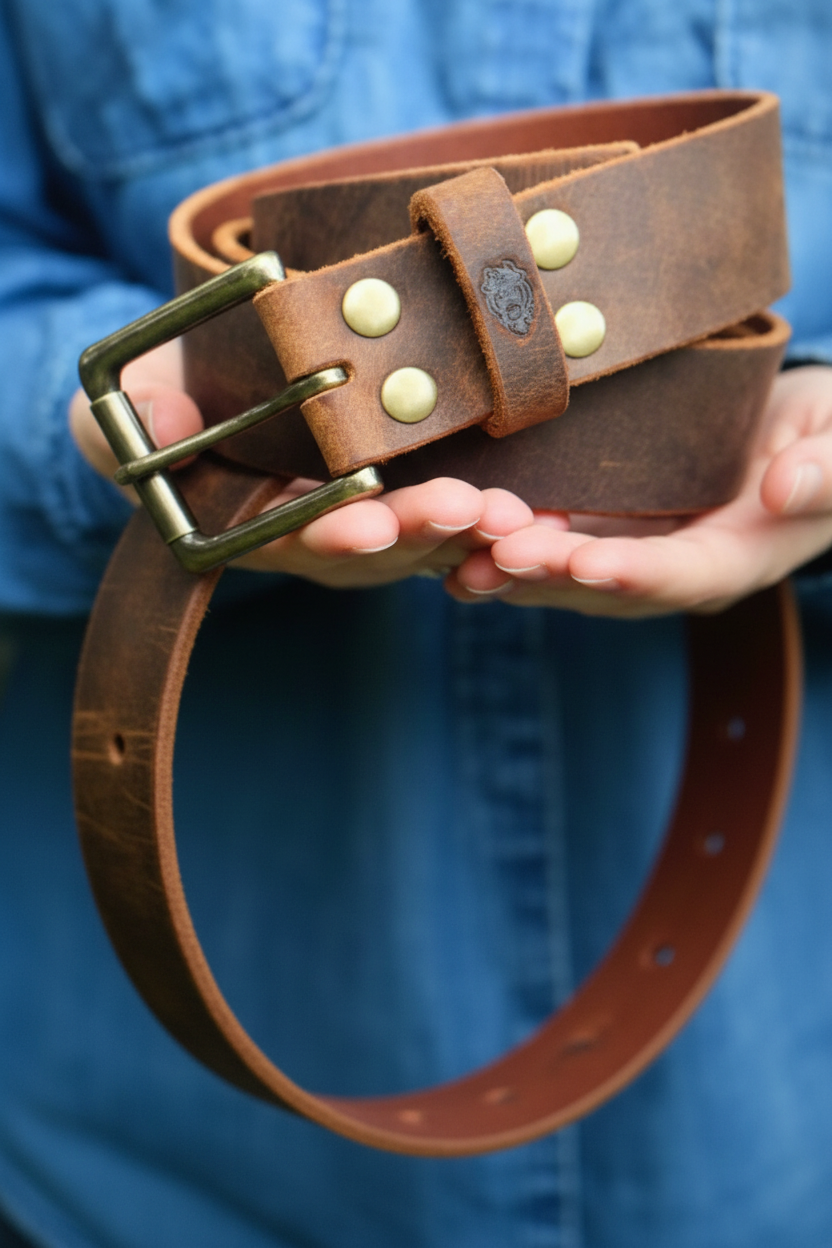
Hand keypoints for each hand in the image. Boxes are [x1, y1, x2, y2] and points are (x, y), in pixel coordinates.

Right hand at [69, 342, 543, 586]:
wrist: (236, 381)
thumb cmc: (178, 394)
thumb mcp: (134, 401)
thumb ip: (131, 417)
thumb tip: (158, 420)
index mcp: (259, 525)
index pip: (296, 540)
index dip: (330, 533)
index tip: (364, 521)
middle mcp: (326, 539)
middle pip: (381, 549)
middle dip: (422, 532)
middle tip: (466, 511)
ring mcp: (383, 522)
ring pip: (435, 541)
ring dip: (476, 531)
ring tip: (518, 515)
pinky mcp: (427, 495)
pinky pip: (471, 524)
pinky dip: (506, 525)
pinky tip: (548, 516)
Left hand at [446, 365, 831, 616]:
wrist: (803, 431)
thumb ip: (827, 473)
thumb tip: (781, 492)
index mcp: (740, 558)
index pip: (684, 575)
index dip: (633, 572)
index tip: (584, 560)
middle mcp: (680, 569)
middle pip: (607, 584)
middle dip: (549, 574)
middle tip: (494, 555)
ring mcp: (640, 550)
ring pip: (568, 571)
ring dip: (513, 567)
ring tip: (458, 555)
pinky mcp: (612, 525)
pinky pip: (556, 538)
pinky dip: (508, 537)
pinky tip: (460, 529)